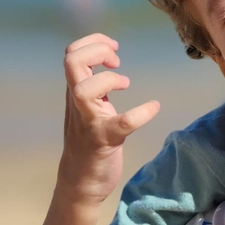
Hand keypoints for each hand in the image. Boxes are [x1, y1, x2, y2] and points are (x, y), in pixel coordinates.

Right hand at [58, 33, 160, 203]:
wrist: (81, 181)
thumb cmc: (88, 140)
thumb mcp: (87, 105)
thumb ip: (91, 83)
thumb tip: (102, 58)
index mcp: (75, 92)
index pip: (71, 54)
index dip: (93, 43)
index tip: (114, 50)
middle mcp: (77, 103)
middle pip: (71, 62)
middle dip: (97, 51)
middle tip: (116, 63)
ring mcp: (88, 122)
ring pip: (82, 90)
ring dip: (108, 80)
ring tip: (125, 84)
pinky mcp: (105, 141)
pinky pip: (123, 122)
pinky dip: (142, 113)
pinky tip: (154, 107)